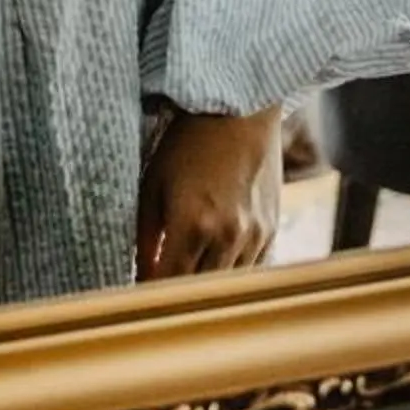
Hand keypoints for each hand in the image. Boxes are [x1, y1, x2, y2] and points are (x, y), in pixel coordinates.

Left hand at [137, 107, 283, 279]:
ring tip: (186, 279)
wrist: (241, 111)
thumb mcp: (153, 184)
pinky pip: (250, 270)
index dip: (150, 296)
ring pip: (227, 285)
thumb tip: (140, 274)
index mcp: (192, 225)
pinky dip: (230, 273)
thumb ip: (145, 237)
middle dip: (176, 296)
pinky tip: (214, 262)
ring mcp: (255, 235)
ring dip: (205, 286)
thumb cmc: (189, 143)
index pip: (168, 283)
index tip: (137, 299)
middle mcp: (228, 236)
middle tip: (159, 293)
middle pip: (199, 292)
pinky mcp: (271, 230)